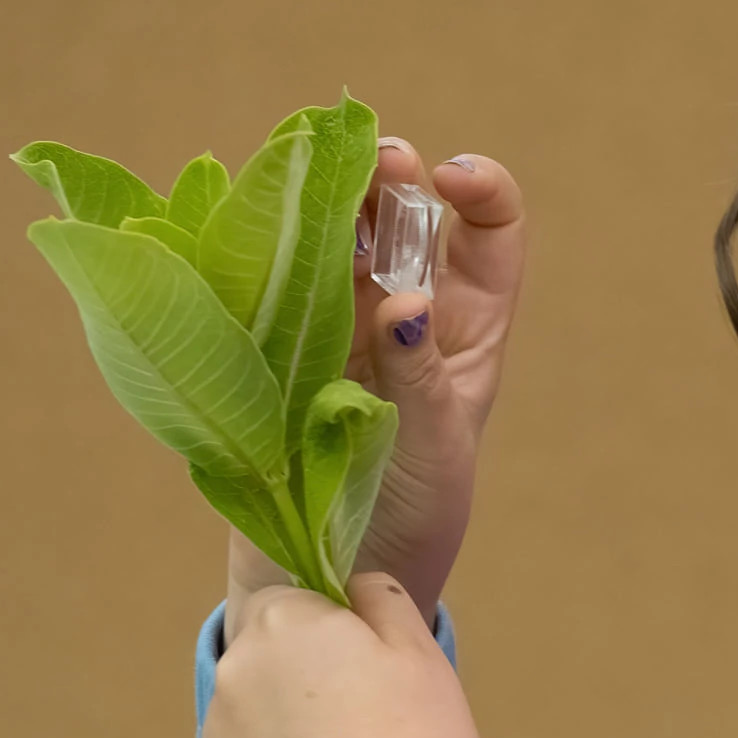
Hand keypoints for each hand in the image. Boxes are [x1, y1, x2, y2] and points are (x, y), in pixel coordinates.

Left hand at [204, 573, 487, 737]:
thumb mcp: (423, 658)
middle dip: (307, 677)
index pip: (295, 600)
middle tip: (366, 721)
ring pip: (257, 718)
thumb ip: (383, 600)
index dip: (336, 629)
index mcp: (285, 626)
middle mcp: (234, 674)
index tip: (371, 667)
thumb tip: (353, 585)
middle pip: (269, 658)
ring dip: (291, 732)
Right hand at [227, 140, 526, 643]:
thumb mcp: (430, 448)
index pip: (489, 233)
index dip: (480, 192)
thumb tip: (407, 304)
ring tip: (306, 181)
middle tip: (374, 162)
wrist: (329, 575)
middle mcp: (404, 308)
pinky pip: (267, 276)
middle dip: (391, 175)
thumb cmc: (406, 511)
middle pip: (403, 214)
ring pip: (333, 233)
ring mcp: (336, 320)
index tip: (453, 179)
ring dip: (324, 199)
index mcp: (468, 326)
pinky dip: (259, 244)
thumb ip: (419, 378)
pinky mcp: (275, 341)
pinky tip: (248, 224)